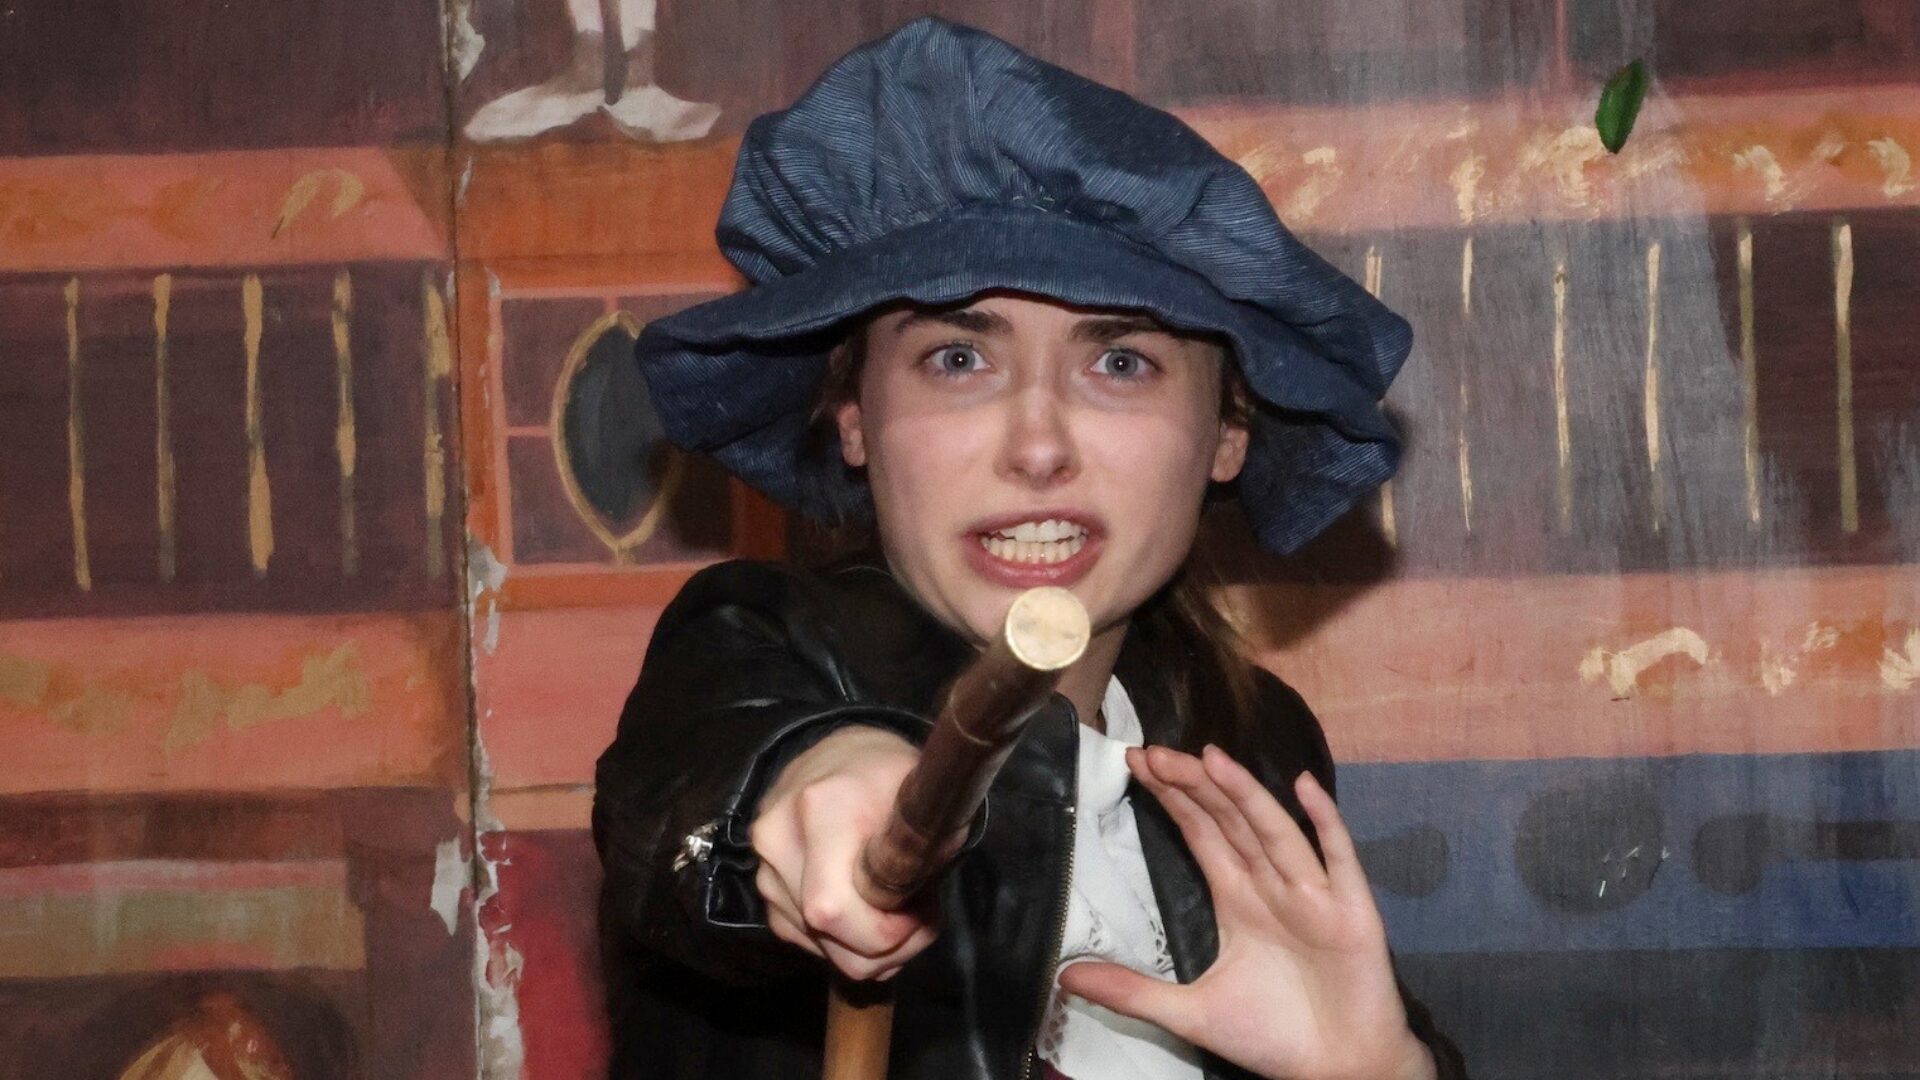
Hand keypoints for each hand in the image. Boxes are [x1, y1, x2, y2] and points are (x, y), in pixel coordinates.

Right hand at [750, 726, 944, 980]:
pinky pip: (805, 939)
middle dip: (884, 946)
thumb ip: (929, 850)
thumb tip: (920, 911)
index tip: (920, 913)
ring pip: (818, 945)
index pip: (833, 909)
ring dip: (864, 943)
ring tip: (892, 904)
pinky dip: (841, 938)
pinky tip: (863, 906)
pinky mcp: (763, 887)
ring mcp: (764, 865)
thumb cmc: (890, 777)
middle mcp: (778, 837)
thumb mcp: (924, 798)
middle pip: (828, 935)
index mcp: (820, 808)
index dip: (884, 932)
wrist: (840, 756)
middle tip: (918, 916)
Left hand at [1058, 745, 1435, 1079]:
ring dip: (1244, 794)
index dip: (1172, 797)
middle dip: (1193, 786)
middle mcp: (1273, 885)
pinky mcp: (1351, 912)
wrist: (1340, 1071)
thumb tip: (1064, 979)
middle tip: (1154, 752)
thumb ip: (1132, 993)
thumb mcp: (1190, 1012)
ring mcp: (1313, 894)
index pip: (1201, 832)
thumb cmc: (1274, 1036)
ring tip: (1210, 758)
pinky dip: (1324, 823)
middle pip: (1229, 821)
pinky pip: (1338, 859)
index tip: (1137, 762)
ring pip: (1273, 831)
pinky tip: (1305, 787)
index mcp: (1239, 899)